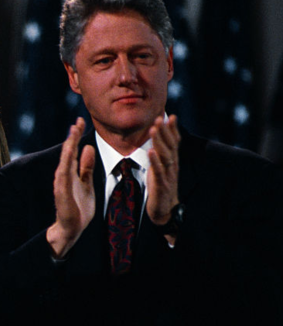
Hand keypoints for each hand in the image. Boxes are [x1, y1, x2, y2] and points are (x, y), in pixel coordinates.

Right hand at [46, 117, 95, 257]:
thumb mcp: (87, 182)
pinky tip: (69, 154)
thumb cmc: (79, 207)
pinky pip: (64, 175)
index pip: (73, 150)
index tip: (80, 121)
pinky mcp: (62, 192)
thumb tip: (88, 147)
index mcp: (70, 172)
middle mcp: (63, 175)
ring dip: (68, 147)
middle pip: (67, 152)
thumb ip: (86, 167)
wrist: (72, 228)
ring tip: (73, 133)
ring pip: (65, 161)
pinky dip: (66, 164)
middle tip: (78, 121)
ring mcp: (61, 183)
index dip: (76, 135)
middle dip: (72, 136)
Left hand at [146, 115, 179, 231]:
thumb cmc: (161, 186)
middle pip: (169, 146)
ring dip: (159, 141)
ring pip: (165, 156)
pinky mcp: (161, 185)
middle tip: (159, 118)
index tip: (170, 116)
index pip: (174, 142)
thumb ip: (162, 153)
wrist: (164, 210)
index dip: (172, 130)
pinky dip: (155, 161)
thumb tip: (160, 137)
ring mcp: (167, 175)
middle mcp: (172, 166)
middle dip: (165, 131)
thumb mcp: (162, 167)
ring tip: (154, 129)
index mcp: (172, 161)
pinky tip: (151, 152)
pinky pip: (158, 171)